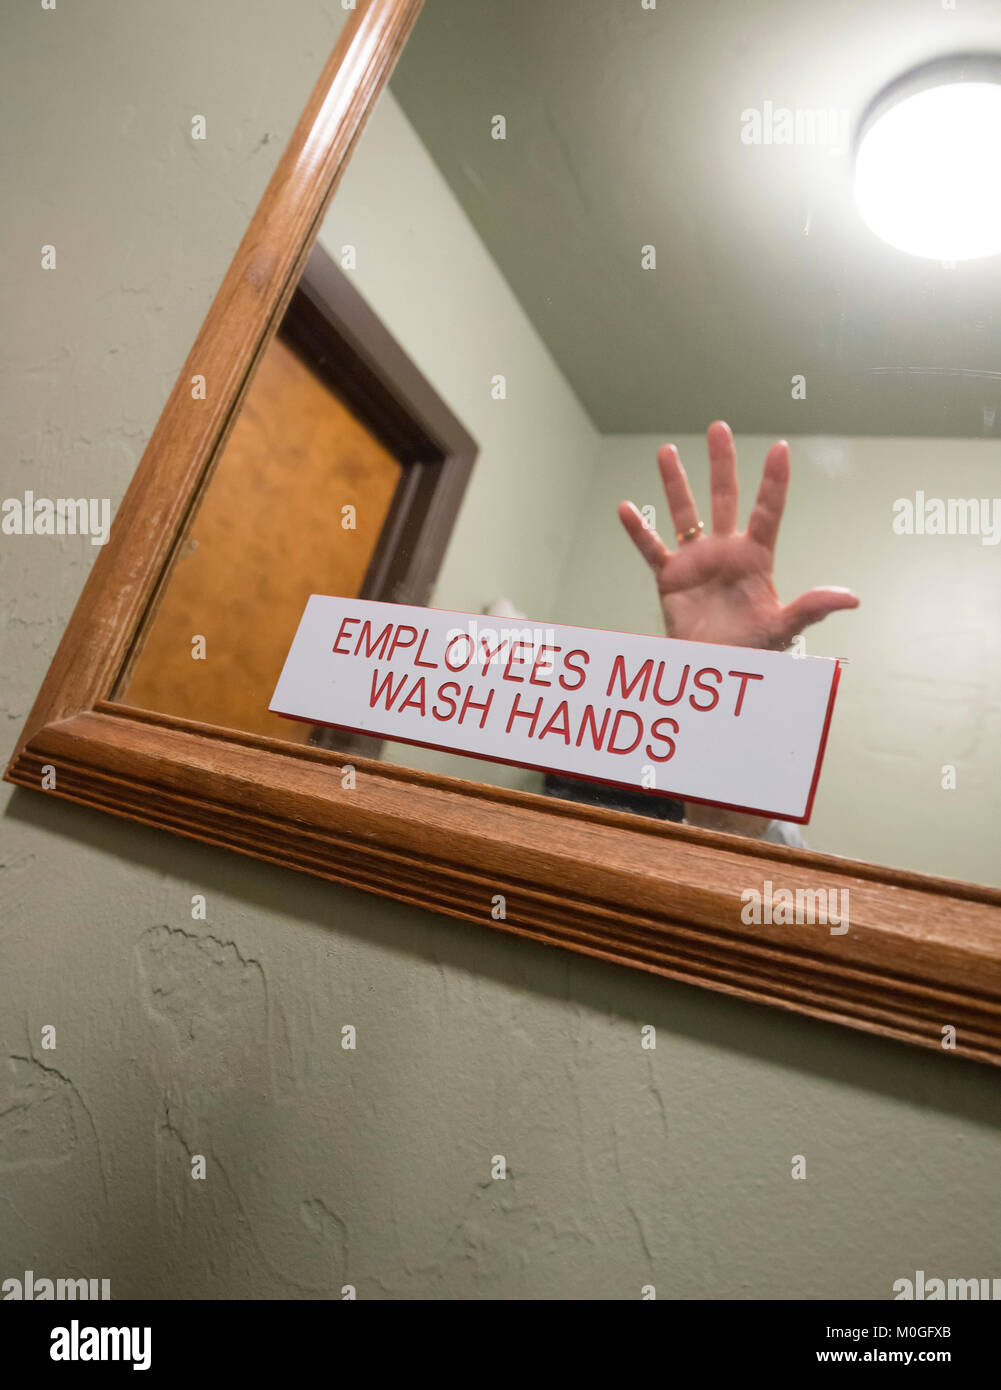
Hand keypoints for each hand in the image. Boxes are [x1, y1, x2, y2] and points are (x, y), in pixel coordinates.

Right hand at [618, 421, 858, 649]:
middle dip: (722, 463)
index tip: (780, 448)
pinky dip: (638, 531)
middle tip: (719, 428)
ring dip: (675, 484)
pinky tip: (625, 508)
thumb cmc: (751, 651)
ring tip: (666, 451)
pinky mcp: (670, 577)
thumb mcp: (783, 628)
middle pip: (724, 497)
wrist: (712, 669)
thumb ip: (811, 608)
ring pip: (684, 514)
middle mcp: (726, 552)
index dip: (773, 482)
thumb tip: (851, 597)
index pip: (768, 512)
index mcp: (756, 558)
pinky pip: (651, 549)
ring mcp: (696, 562)